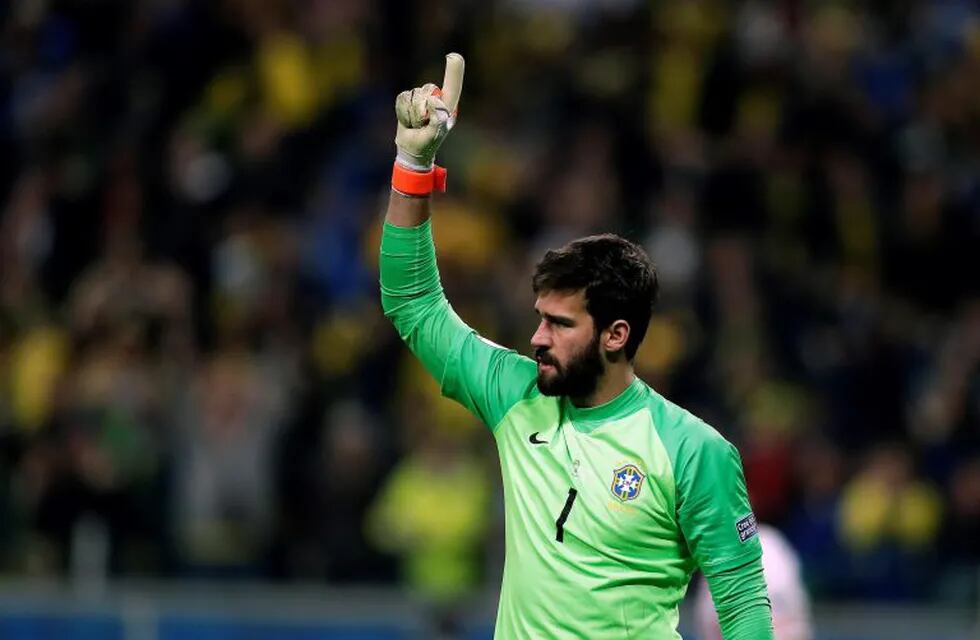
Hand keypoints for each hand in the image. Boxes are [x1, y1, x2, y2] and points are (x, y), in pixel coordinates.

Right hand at [394, 53, 464, 170]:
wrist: (411, 149)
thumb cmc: (427, 143)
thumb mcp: (434, 135)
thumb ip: (438, 119)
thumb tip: (435, 101)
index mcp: (447, 106)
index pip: (452, 87)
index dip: (453, 72)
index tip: (454, 56)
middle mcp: (435, 99)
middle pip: (427, 90)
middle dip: (422, 110)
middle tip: (423, 125)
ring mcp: (421, 98)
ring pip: (413, 95)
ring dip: (411, 114)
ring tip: (416, 125)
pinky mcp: (407, 99)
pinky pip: (402, 98)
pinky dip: (402, 112)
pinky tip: (407, 121)